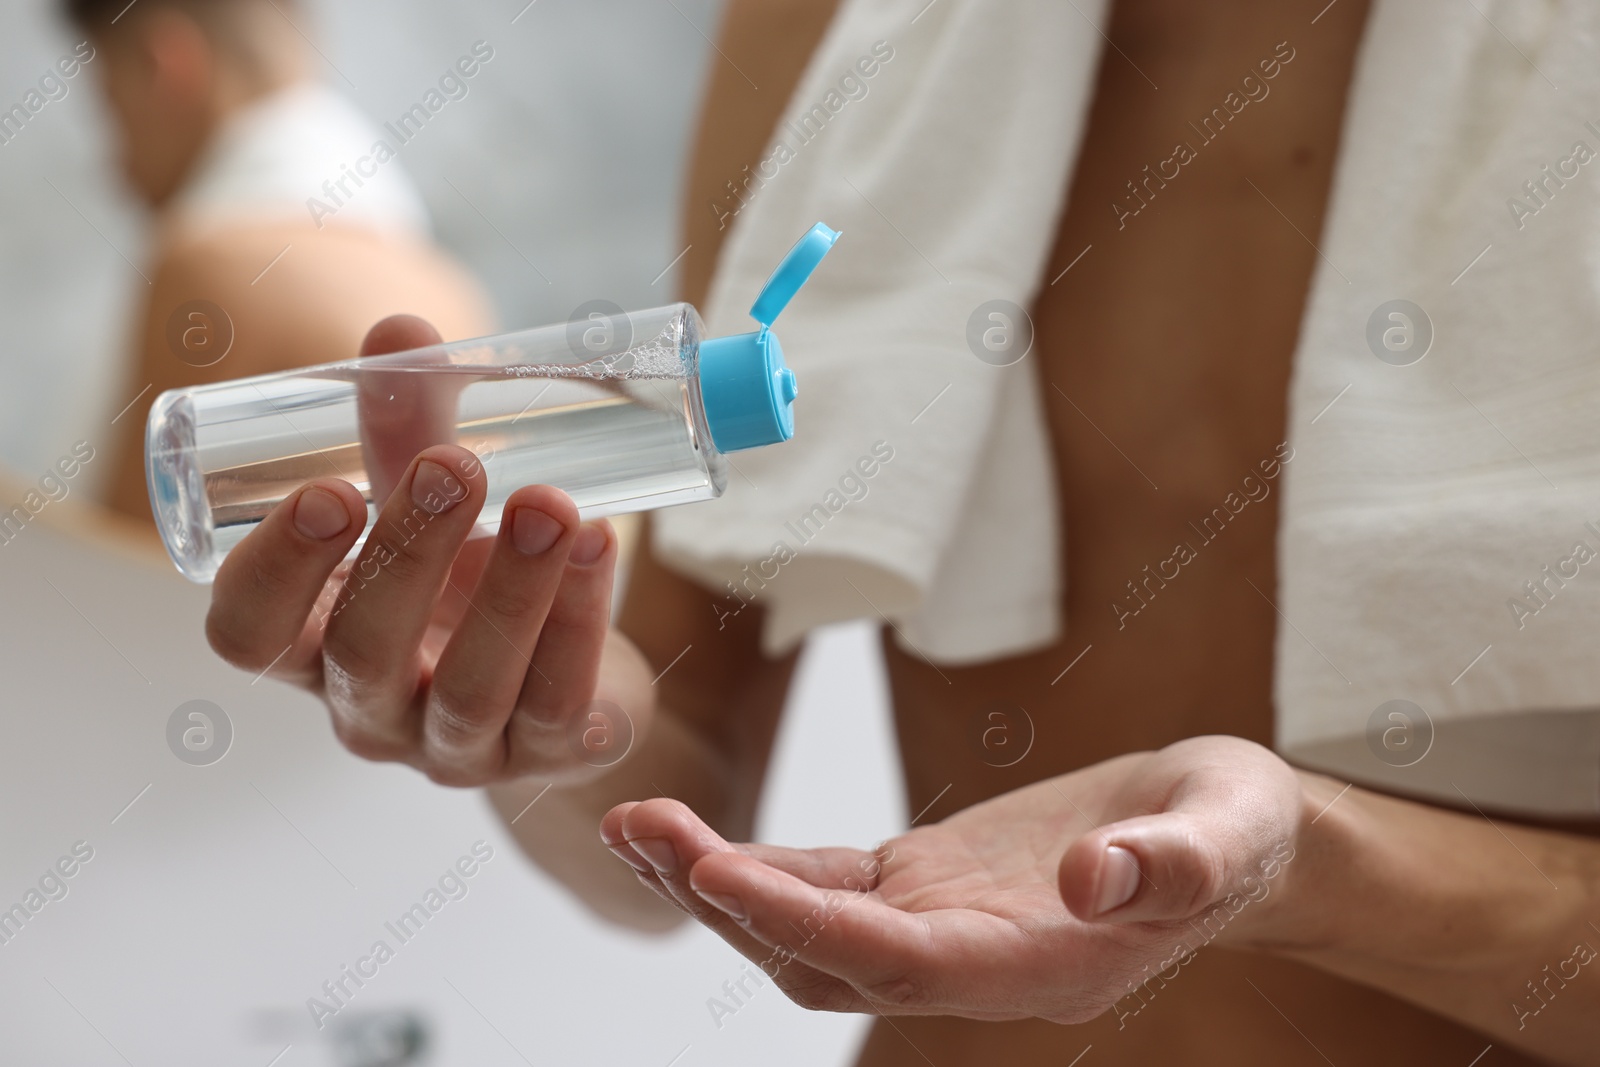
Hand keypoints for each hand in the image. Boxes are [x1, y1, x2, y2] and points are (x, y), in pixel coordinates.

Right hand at [205, 314, 655, 785]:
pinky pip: (562, 701)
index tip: (327, 490)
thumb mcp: (430, 506)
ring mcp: (457, 747)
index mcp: (313, 646)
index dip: (275, 569)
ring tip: (551, 504)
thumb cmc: (469, 579)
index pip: (249, 632)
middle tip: (455, 468)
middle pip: (366, 652)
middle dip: (410, 556)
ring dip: (515, 592)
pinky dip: (583, 620)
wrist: (573, 674)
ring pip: (474, 688)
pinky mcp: (548, 756)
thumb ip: (408, 430)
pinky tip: (600, 546)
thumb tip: (401, 330)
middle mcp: (371, 709)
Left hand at [600, 736, 1305, 1022]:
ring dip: (717, 884)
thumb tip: (1097, 877)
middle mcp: (969, 963)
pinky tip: (690, 833)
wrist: (1222, 834)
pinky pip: (820, 883)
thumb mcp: (1228, 833)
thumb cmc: (1233, 834)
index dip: (808, 926)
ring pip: (803, 927)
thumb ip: (1177, 862)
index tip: (723, 873)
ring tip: (637, 827)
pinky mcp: (920, 883)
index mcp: (1036, 967)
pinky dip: (754, 861)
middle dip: (729, 903)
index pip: (899, 965)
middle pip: (821, 958)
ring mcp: (936, 925)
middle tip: (645, 831)